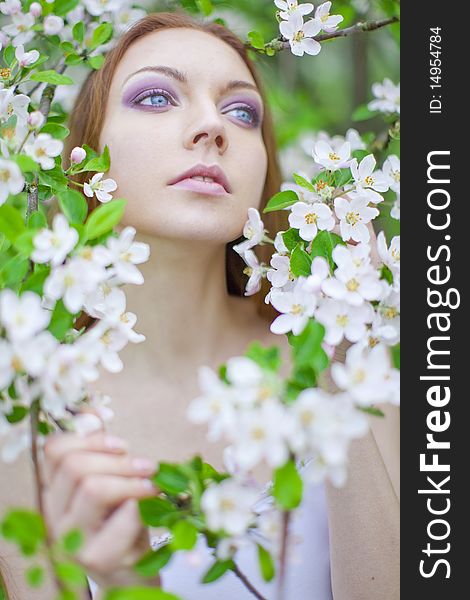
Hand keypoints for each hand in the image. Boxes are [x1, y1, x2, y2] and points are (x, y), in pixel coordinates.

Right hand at [43, 429, 160, 589]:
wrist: (132, 567)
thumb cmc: (122, 518)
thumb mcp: (111, 478)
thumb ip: (100, 447)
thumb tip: (92, 410)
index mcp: (56, 489)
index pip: (53, 450)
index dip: (89, 437)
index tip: (121, 443)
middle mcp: (54, 514)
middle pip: (74, 466)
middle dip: (118, 460)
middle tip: (147, 466)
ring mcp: (70, 540)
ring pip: (92, 488)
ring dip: (130, 480)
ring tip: (152, 483)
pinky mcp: (95, 559)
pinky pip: (121, 517)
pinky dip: (141, 505)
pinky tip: (150, 507)